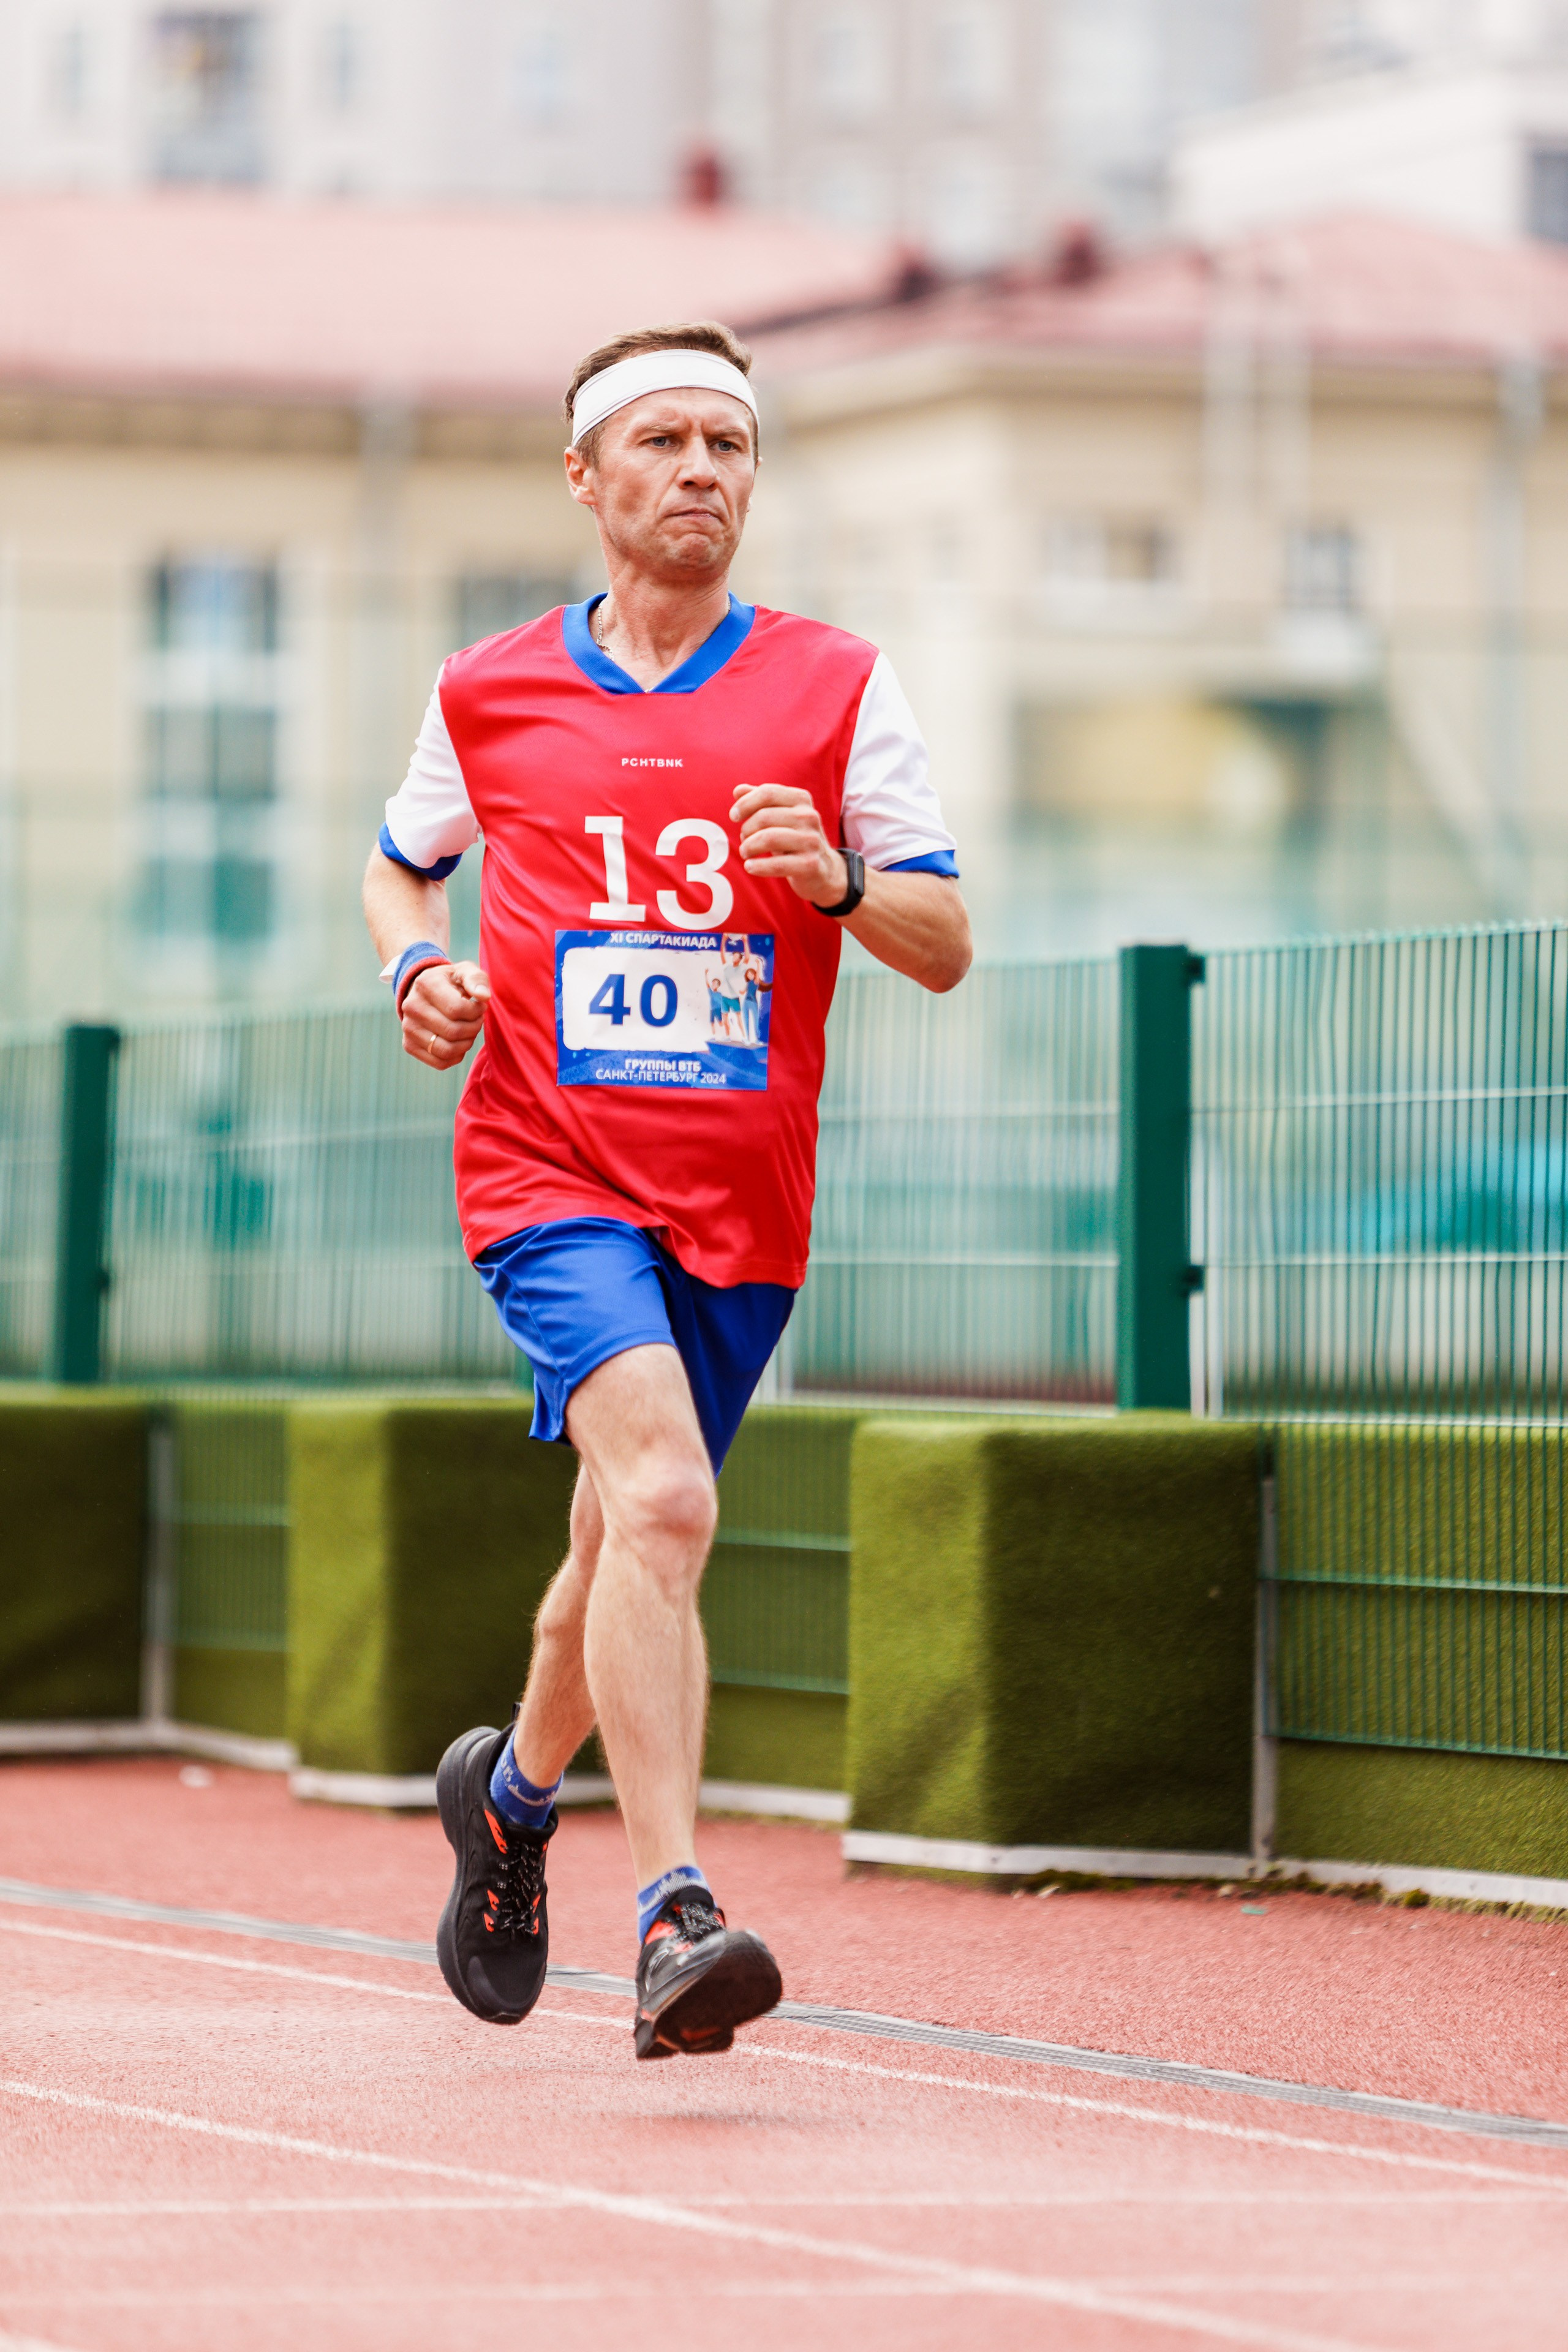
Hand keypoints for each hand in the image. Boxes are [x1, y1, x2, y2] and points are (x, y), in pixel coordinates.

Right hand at [401, 960, 490, 1069]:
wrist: (425, 991)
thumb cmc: (451, 982)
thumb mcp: (465, 971)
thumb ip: (477, 980)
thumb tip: (484, 997)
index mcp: (425, 984)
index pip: (457, 1009)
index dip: (476, 1012)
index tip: (480, 1007)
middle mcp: (411, 1006)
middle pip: (453, 1031)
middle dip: (473, 1028)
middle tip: (477, 1020)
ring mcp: (408, 1027)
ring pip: (446, 1050)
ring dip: (466, 1044)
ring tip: (470, 1031)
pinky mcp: (409, 1045)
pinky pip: (439, 1062)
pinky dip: (456, 1057)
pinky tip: (460, 1043)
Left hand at [731, 783, 847, 905]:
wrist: (823, 870)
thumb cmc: (794, 839)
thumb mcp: (780, 816)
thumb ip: (761, 801)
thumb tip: (737, 790)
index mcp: (801, 799)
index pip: (767, 793)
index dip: (745, 803)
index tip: (734, 816)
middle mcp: (809, 816)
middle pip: (764, 816)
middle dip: (746, 829)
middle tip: (743, 839)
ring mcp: (811, 841)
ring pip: (768, 838)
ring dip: (748, 847)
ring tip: (745, 852)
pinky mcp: (810, 864)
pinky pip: (776, 864)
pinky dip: (758, 866)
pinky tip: (750, 866)